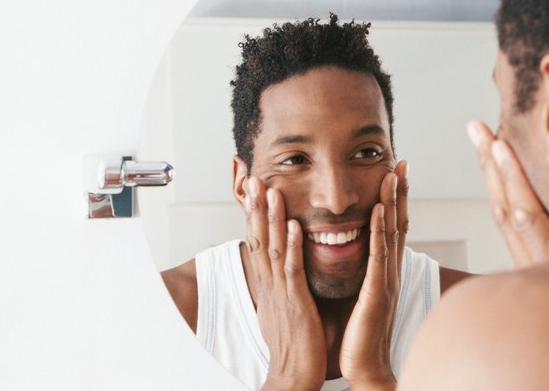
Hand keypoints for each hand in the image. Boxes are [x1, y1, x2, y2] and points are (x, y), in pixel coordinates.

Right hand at [244, 176, 326, 390]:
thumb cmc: (295, 343)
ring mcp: (282, 292)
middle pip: (258, 238)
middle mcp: (270, 285)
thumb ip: (283, 283)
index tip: (252, 188)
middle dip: (255, 207)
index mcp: (269, 285)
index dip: (254, 214)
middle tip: (252, 178)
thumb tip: (285, 264)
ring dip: (271, 218)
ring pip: (273, 248)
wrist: (295, 376)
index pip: (257, 242)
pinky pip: (293, 270)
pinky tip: (293, 225)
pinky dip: (292, 246)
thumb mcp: (284, 306)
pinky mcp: (296, 303)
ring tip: (270, 190)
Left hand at [339, 161, 407, 390]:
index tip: (397, 171)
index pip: (394, 227)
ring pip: (391, 232)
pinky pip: (378, 255)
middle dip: (401, 192)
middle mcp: (391, 271)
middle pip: (399, 223)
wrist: (365, 367)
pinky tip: (378, 209)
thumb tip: (355, 250)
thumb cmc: (360, 334)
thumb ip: (363, 272)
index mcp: (387, 271)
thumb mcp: (362, 294)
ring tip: (393, 173)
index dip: (397, 199)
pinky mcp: (376, 292)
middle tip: (401, 161)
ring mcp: (386, 280)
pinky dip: (379, 229)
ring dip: (392, 201)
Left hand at [466, 120, 548, 267]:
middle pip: (505, 209)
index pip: (526, 215)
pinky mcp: (529, 266)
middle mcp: (531, 263)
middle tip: (476, 129)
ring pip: (501, 215)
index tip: (501, 147)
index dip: (513, 180)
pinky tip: (497, 176)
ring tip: (482, 142)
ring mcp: (526, 265)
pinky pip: (507, 223)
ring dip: (491, 176)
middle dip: (490, 166)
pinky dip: (501, 194)